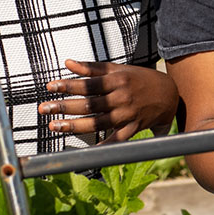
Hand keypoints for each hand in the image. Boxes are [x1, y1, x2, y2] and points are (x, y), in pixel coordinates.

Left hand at [39, 59, 178, 142]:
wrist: (169, 94)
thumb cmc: (139, 79)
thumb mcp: (118, 69)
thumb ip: (92, 68)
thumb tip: (67, 63)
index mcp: (117, 80)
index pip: (88, 83)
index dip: (68, 85)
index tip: (49, 86)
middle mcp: (122, 97)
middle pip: (89, 104)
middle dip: (64, 106)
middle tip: (44, 108)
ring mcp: (127, 114)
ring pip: (97, 123)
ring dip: (74, 126)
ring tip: (54, 126)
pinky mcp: (133, 128)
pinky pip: (115, 139)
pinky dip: (102, 146)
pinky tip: (85, 151)